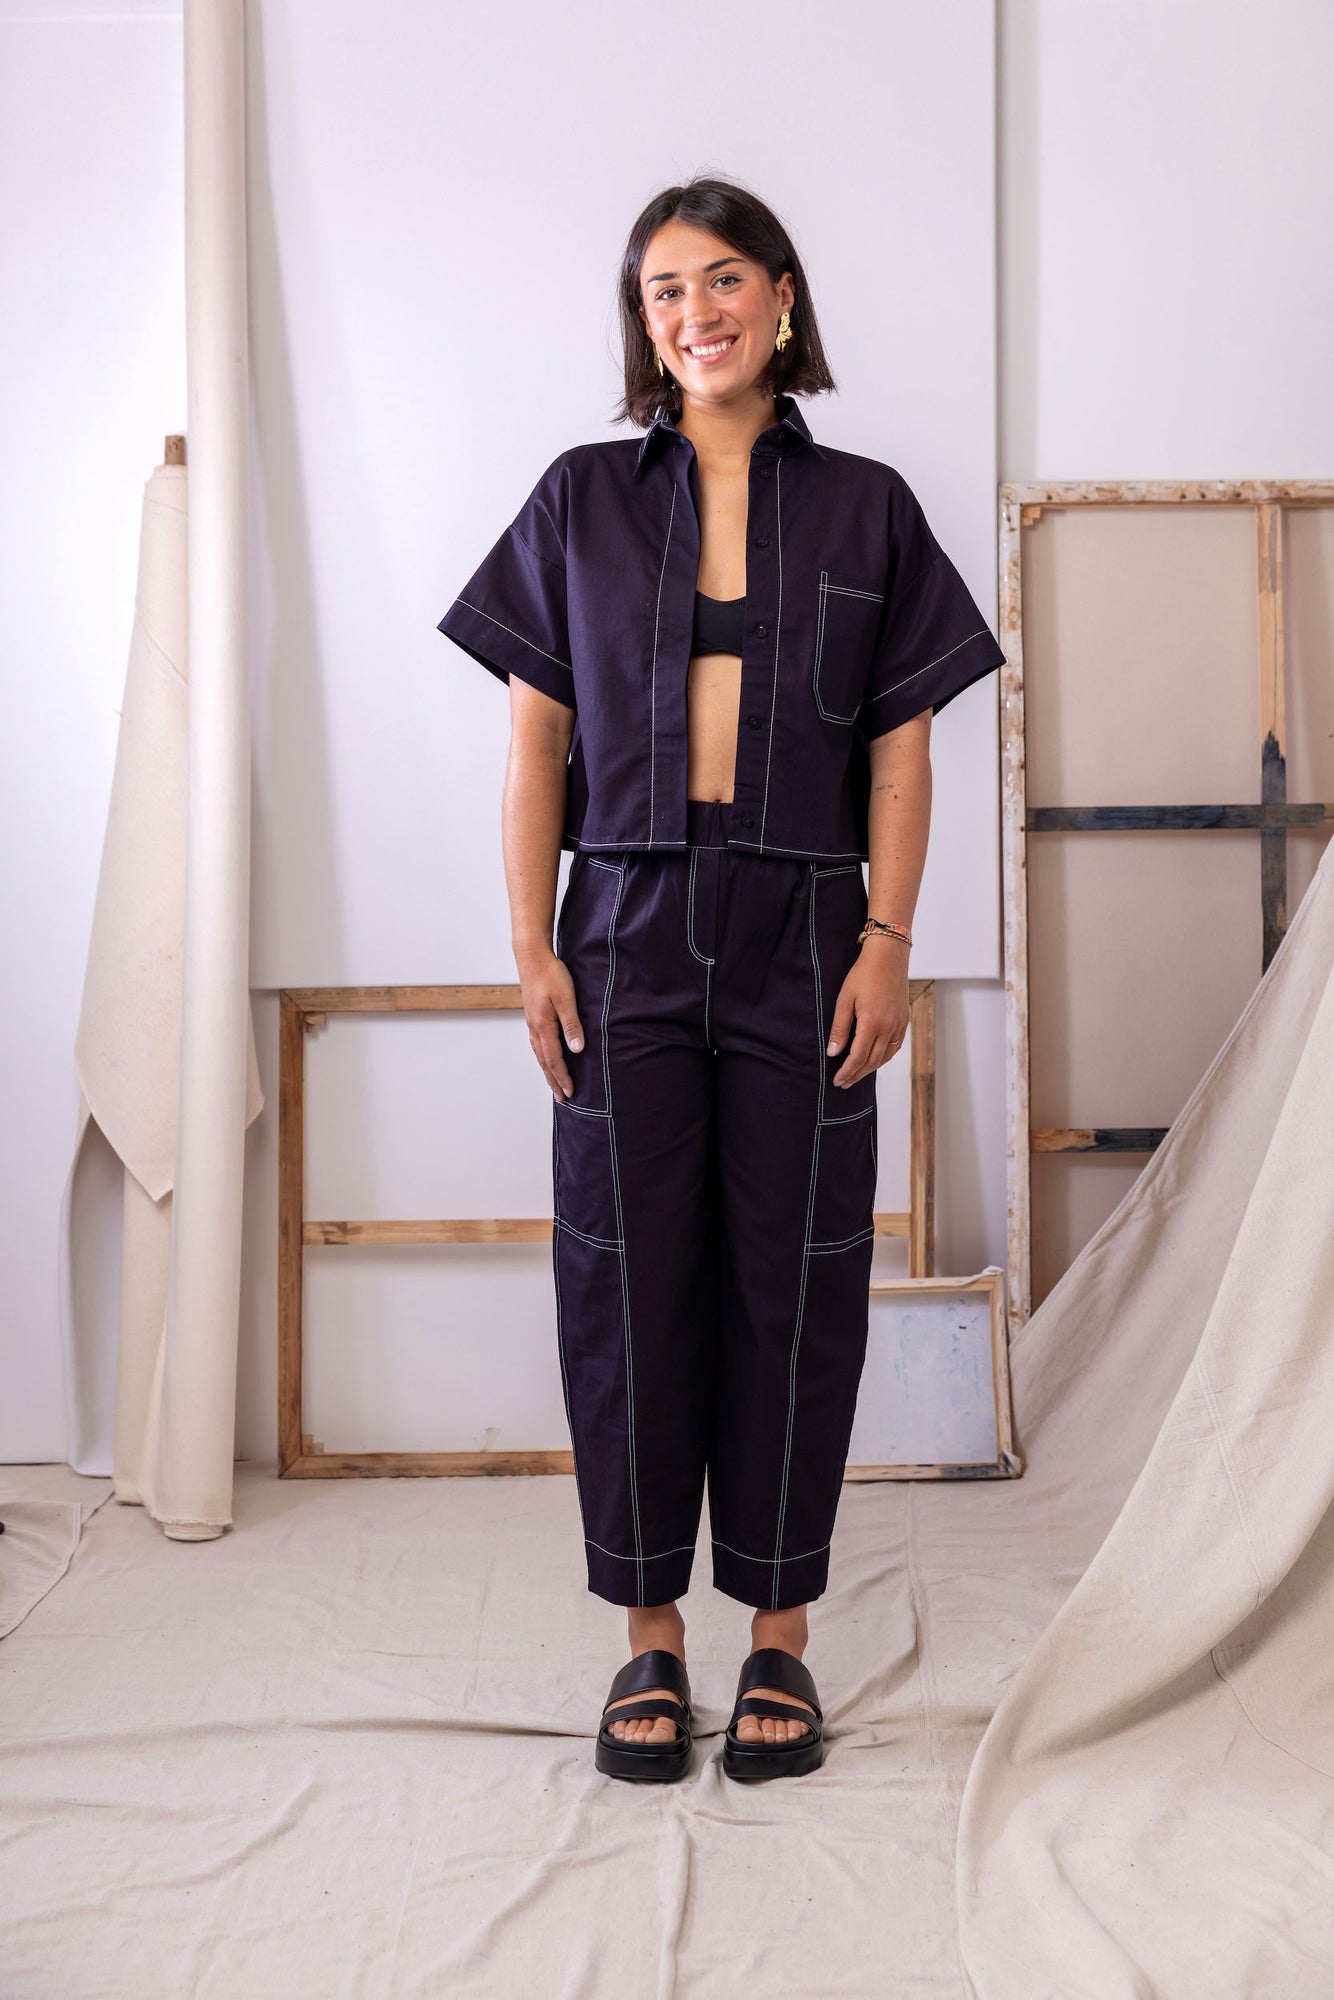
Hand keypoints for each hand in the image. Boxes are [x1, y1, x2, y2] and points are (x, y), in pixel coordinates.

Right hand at [517, 947, 584, 1101]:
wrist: (532, 956)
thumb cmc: (551, 974)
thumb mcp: (566, 998)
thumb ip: (572, 1024)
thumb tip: (577, 1049)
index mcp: (543, 1026)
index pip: (554, 1059)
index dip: (562, 1077)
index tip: (570, 1092)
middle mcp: (535, 1027)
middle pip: (544, 1061)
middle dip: (553, 1081)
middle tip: (561, 1098)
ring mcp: (532, 1022)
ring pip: (539, 1053)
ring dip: (547, 1071)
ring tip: (554, 1084)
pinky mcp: (533, 1016)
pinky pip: (538, 1043)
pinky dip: (543, 1057)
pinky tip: (547, 1057)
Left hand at [826, 942, 909, 1086]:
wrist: (888, 958)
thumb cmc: (864, 975)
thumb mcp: (844, 1000)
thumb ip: (839, 1028)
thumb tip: (833, 1052)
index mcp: (872, 1023)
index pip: (858, 1057)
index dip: (847, 1071)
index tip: (838, 1080)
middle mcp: (888, 1027)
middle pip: (873, 1061)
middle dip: (857, 1074)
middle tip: (844, 1083)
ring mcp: (899, 1024)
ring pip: (885, 1056)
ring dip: (871, 1069)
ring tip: (857, 1074)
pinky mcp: (904, 1020)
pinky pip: (895, 1046)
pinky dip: (884, 1057)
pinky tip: (874, 1059)